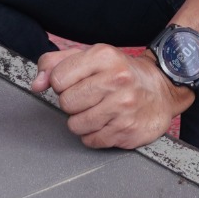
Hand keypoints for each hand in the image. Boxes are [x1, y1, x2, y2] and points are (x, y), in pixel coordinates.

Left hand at [33, 44, 191, 149]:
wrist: (162, 89)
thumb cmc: (121, 72)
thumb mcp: (91, 56)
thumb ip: (56, 63)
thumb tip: (36, 83)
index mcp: (104, 56)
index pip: (58, 79)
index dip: (62, 83)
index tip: (75, 82)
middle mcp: (117, 80)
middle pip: (66, 103)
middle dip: (72, 103)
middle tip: (90, 97)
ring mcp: (124, 107)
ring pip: (75, 125)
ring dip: (82, 121)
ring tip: (99, 109)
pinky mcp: (128, 131)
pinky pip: (91, 141)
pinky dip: (94, 135)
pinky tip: (107, 122)